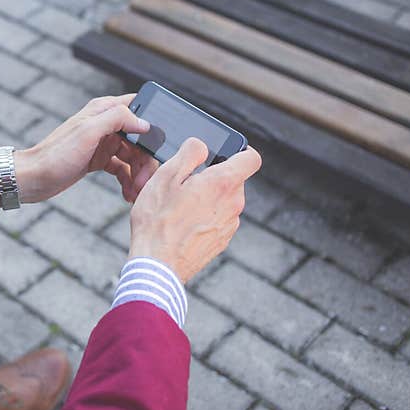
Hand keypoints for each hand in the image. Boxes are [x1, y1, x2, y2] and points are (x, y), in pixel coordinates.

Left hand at [15, 94, 158, 203]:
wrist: (34, 179)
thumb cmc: (56, 155)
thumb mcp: (87, 133)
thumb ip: (116, 119)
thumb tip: (144, 121)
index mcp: (103, 110)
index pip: (139, 107)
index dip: (153, 124)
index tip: (159, 146)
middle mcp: (105, 124)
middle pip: (140, 138)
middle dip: (146, 160)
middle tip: (144, 182)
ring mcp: (102, 143)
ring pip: (133, 155)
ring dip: (138, 174)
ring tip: (135, 192)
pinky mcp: (98, 159)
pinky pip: (122, 168)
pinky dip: (128, 180)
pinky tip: (128, 194)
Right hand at [129, 137, 261, 283]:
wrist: (157, 265)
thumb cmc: (158, 221)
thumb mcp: (166, 176)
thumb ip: (189, 153)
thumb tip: (201, 144)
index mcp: (223, 183)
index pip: (251, 158)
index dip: (239, 151)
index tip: (221, 154)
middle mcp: (233, 203)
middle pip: (232, 179)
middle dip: (211, 177)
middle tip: (182, 184)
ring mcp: (229, 224)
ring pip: (223, 200)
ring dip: (206, 198)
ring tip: (177, 207)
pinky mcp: (221, 241)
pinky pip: (217, 219)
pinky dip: (203, 217)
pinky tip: (181, 224)